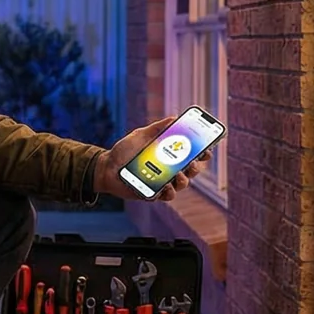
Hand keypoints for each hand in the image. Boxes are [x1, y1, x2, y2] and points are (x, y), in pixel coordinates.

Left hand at [93, 115, 213, 201]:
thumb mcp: (140, 136)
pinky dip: (170, 191)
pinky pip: (168, 196)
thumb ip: (157, 129)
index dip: (202, 153)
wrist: (106, 167)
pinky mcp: (153, 193)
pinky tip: (167, 186)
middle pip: (191, 170)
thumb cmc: (123, 151)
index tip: (207, 149)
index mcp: (167, 154)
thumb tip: (173, 118)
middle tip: (193, 162)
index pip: (190, 154)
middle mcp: (168, 169)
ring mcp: (162, 182)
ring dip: (184, 179)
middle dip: (196, 166)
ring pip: (182, 184)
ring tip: (178, 174)